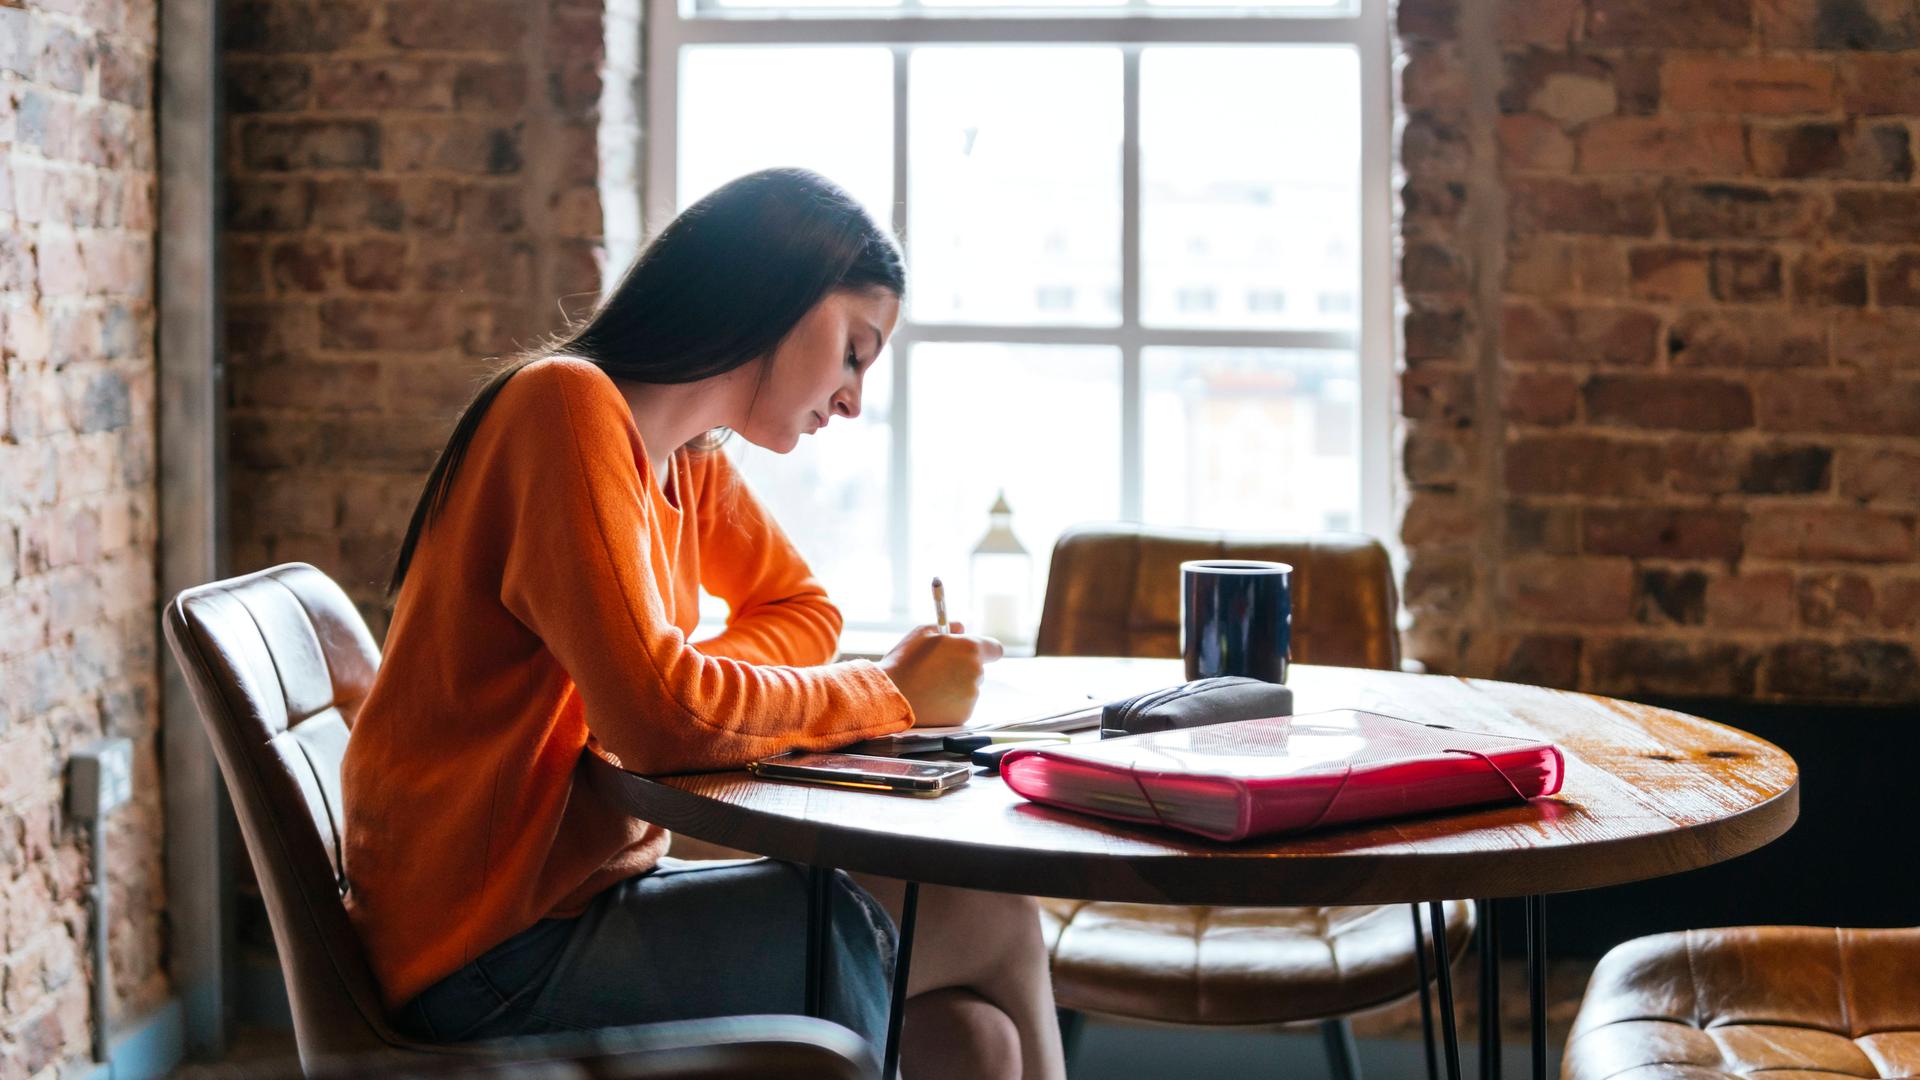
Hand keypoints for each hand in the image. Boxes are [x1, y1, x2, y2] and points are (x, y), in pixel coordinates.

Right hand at [875, 622, 1003, 728]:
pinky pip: (961, 706)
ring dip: (956, 686)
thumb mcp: (922, 633)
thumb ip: (947, 627)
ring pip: (969, 688)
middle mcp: (977, 672)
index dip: (985, 650)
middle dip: (963, 668)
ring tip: (929, 686)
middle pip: (978, 669)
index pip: (995, 649)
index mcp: (970, 649)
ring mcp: (972, 696)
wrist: (890, 696)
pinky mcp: (964, 715)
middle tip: (937, 670)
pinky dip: (950, 704)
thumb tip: (961, 628)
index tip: (972, 652)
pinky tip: (931, 700)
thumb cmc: (905, 661)